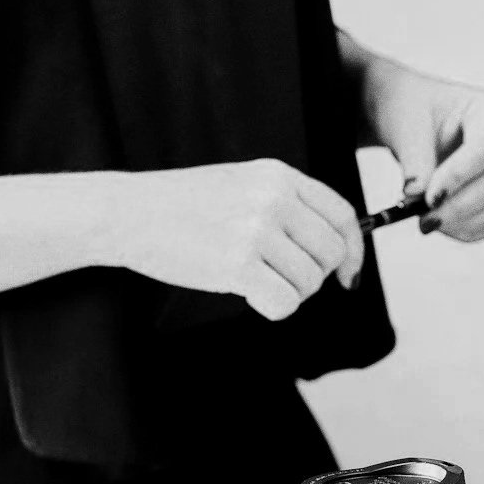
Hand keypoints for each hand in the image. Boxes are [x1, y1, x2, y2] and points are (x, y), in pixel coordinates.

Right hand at [108, 159, 364, 321]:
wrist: (128, 212)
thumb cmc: (183, 205)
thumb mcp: (242, 184)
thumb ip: (287, 205)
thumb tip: (336, 252)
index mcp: (279, 175)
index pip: (342, 215)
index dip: (354, 250)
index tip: (348, 275)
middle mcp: (274, 198)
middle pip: (331, 253)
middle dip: (313, 277)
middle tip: (282, 280)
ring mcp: (256, 230)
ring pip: (308, 282)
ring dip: (288, 293)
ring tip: (254, 280)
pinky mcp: (238, 264)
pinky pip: (284, 303)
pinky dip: (271, 308)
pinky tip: (247, 294)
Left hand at [362, 54, 483, 241]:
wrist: (407, 116)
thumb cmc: (409, 107)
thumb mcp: (404, 125)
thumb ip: (414, 160)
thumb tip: (416, 195)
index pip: (482, 150)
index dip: (458, 178)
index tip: (429, 199)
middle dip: (456, 207)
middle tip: (423, 221)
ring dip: (461, 222)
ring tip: (425, 222)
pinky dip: (466, 229)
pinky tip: (441, 227)